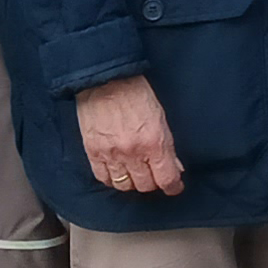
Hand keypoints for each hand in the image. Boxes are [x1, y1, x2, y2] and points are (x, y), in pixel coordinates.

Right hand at [74, 74, 183, 195]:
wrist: (107, 80)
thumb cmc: (136, 94)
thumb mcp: (161, 118)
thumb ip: (167, 146)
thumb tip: (174, 165)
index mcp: (154, 143)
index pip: (166, 178)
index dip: (173, 186)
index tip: (174, 187)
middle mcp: (133, 153)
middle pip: (145, 185)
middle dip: (152, 183)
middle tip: (153, 176)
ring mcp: (111, 154)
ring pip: (124, 185)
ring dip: (132, 182)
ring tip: (135, 174)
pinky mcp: (93, 152)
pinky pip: (103, 178)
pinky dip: (111, 179)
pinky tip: (116, 172)